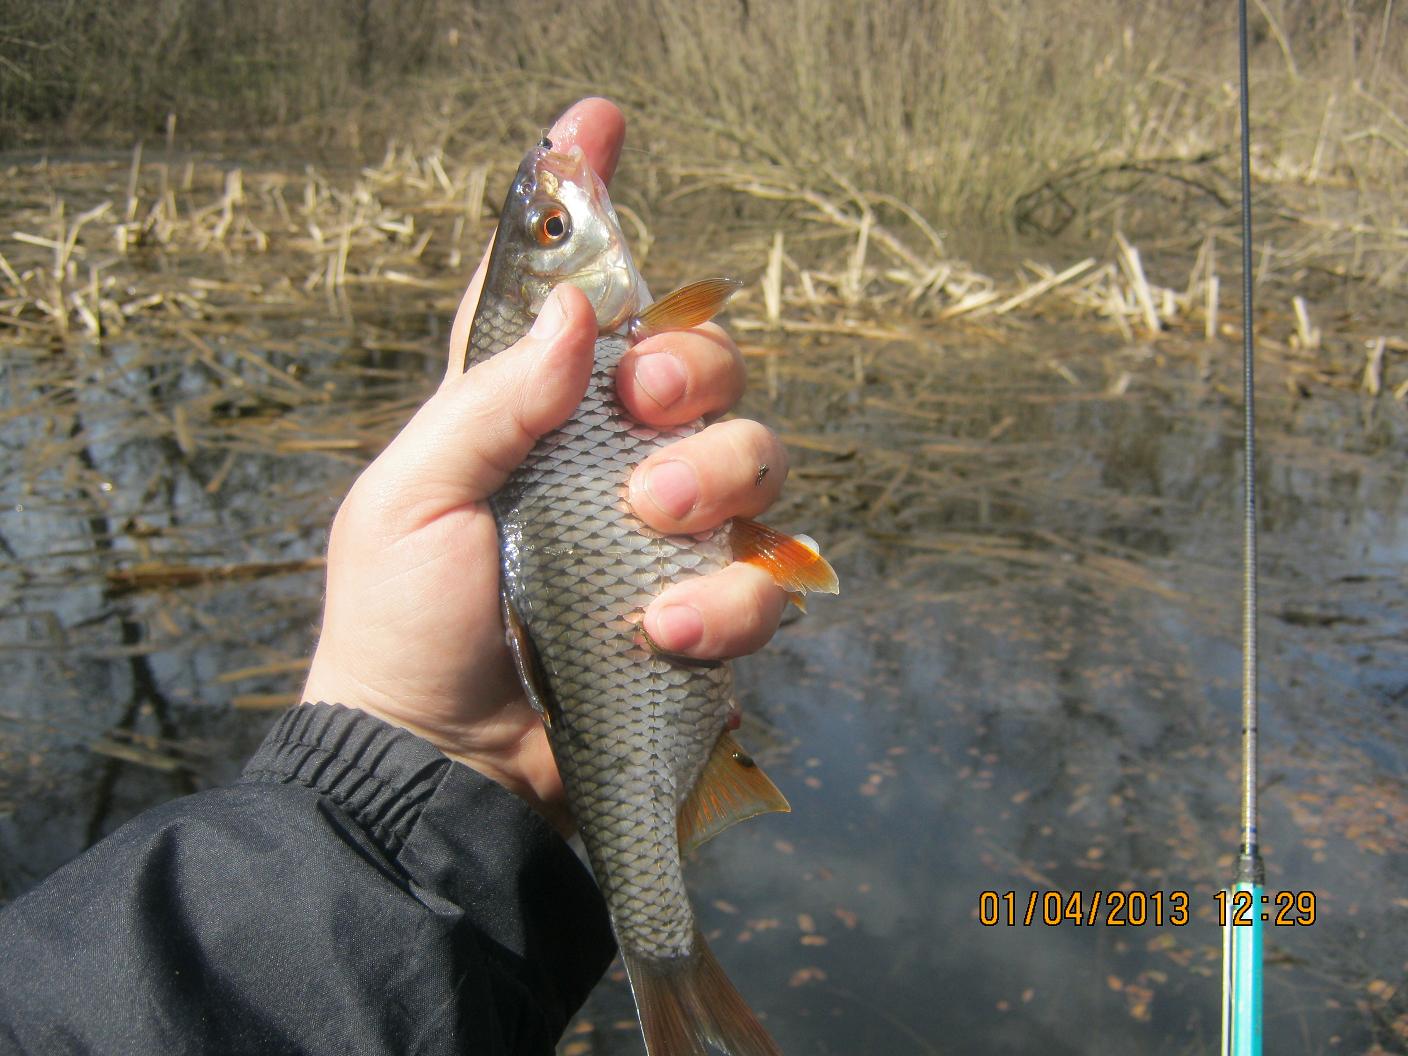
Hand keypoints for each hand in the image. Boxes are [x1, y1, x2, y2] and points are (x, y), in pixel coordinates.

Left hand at [302, 98, 789, 834]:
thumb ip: (489, 402)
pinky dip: (722, 601)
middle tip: (647, 403)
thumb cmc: (403, 632)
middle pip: (705, 362)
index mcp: (532, 420)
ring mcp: (672, 541)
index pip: (570, 296)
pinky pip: (767, 581)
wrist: (443, 772)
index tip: (600, 122)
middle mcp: (615, 465)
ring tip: (649, 522)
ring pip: (761, 456)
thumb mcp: (411, 503)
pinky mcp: (710, 618)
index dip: (588, 208)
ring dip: (716, 477)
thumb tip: (571, 314)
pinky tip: (658, 631)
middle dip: (695, 364)